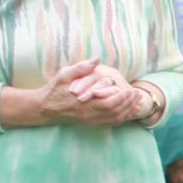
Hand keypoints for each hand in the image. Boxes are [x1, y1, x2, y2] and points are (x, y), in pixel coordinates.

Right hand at [1, 61, 146, 128]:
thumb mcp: (65, 75)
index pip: (108, 103)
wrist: (44, 108)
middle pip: (115, 113)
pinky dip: (120, 118)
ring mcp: (89, 120)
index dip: (122, 98)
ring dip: (127, 111)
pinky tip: (126, 111)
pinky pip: (108, 123)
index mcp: (84, 103)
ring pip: (113, 119)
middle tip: (138, 95)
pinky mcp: (89, 123)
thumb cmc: (54, 89)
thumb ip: (81, 68)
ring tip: (136, 102)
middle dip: (129, 104)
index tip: (131, 90)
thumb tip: (96, 59)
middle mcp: (88, 114)